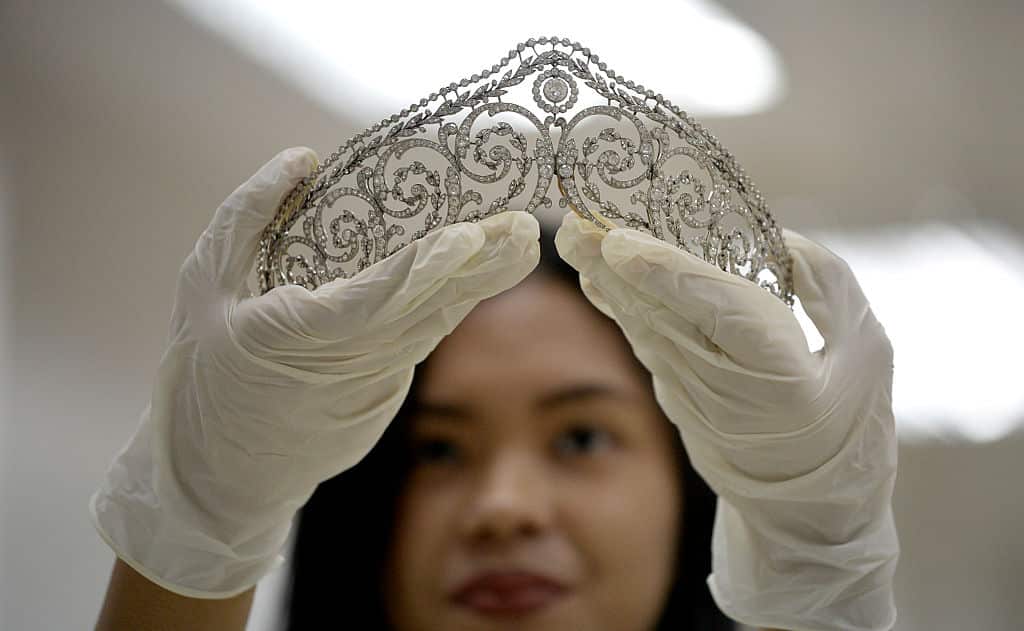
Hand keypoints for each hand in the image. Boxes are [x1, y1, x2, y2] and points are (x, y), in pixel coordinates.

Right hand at [90, 147, 539, 597]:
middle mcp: (347, 366)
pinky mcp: (383, 401)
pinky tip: (477, 274)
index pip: (377, 298)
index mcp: (297, 334)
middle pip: (428, 311)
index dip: (426, 268)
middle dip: (481, 268)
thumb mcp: (204, 283)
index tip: (469, 235)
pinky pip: (419, 343)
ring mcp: (372, 390)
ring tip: (518, 243)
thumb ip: (249, 215)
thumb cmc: (205, 368)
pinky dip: (448, 306)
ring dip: (478, 284)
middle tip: (525, 228)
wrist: (219, 468)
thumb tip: (302, 158)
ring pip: (433, 328)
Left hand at [555, 212, 897, 630]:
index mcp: (780, 374)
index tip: (622, 242)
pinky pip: (646, 344)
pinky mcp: (677, 398)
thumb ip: (829, 289)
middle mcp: (724, 386)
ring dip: (607, 282)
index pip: (718, 312)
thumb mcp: (866, 352)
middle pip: (661, 316)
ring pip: (644, 328)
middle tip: (573, 223)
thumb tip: (778, 241)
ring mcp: (693, 396)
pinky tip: (597, 278)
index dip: (668, 275)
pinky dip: (620, 309)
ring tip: (575, 236)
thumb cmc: (849, 421)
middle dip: (613, 268)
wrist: (811, 506)